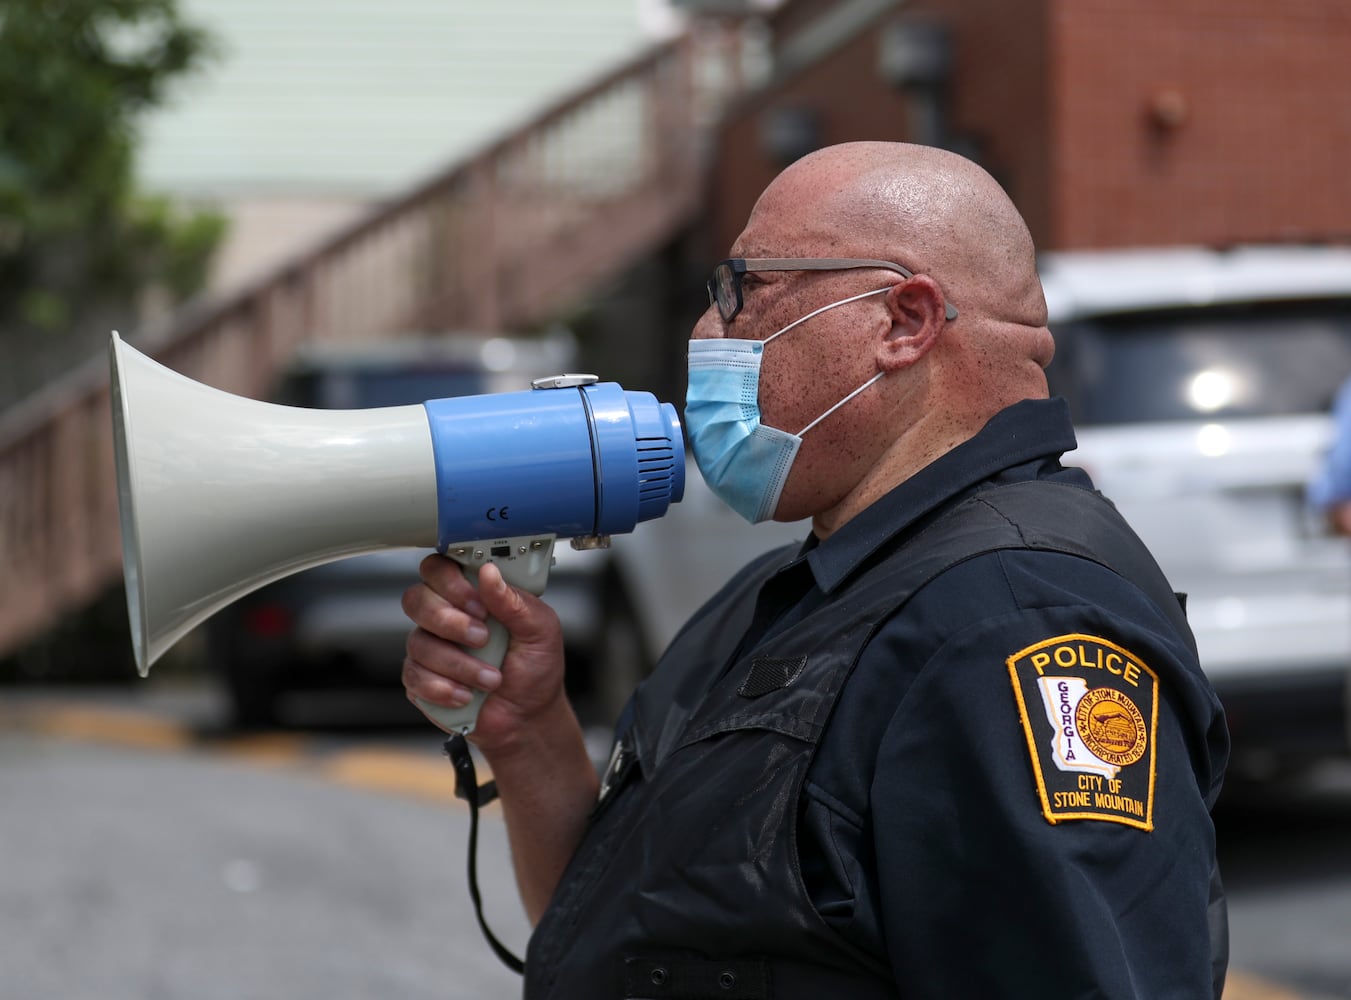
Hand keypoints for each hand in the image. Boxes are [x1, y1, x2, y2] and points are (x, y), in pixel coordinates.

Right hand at [401, 552, 565, 750]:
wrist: (529, 717)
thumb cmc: (535, 668)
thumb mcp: (541, 630)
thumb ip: (515, 601)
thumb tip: (490, 573)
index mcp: (475, 595)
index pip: (441, 569)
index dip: (450, 581)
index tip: (478, 604)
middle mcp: (447, 616)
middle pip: (416, 599)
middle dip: (448, 621)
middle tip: (482, 638)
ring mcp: (431, 647)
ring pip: (418, 641)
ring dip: (459, 664)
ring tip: (491, 678)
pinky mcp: (421, 679)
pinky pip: (414, 675)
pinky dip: (444, 688)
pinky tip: (467, 694)